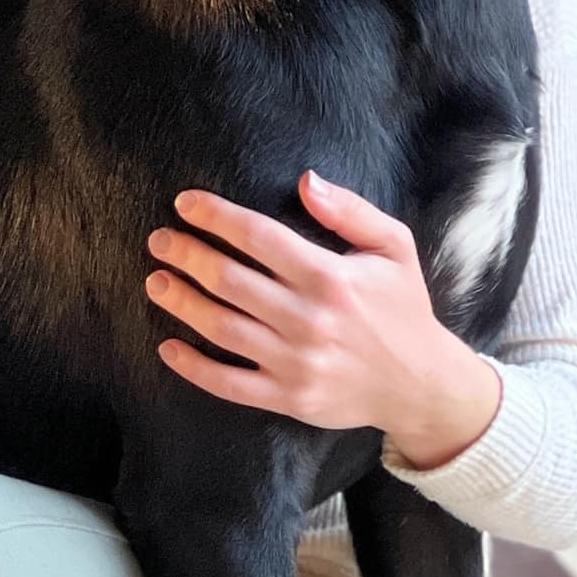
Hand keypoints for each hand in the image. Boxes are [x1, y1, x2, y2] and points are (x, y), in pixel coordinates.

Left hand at [143, 169, 483, 438]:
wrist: (420, 384)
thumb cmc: (404, 309)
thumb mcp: (393, 248)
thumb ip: (351, 210)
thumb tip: (306, 180)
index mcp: (330, 276)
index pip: (258, 236)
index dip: (215, 216)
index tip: (185, 204)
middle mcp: (308, 318)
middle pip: (229, 280)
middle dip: (186, 255)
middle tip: (159, 241)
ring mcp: (295, 361)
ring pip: (221, 328)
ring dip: (181, 302)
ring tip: (155, 281)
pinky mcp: (288, 396)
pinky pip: (228, 383)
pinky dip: (193, 367)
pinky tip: (168, 345)